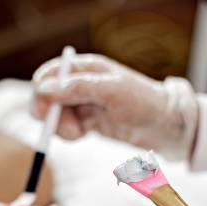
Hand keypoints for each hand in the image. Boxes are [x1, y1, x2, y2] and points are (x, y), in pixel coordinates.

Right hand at [32, 53, 197, 159]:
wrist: (165, 126)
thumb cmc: (144, 102)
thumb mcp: (112, 92)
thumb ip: (79, 88)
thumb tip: (44, 89)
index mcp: (87, 68)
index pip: (49, 74)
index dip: (41, 91)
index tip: (45, 111)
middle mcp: (82, 83)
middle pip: (47, 96)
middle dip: (50, 113)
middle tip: (66, 127)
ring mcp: (85, 103)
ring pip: (56, 115)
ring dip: (61, 126)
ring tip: (80, 133)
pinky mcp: (89, 121)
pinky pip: (68, 127)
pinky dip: (70, 133)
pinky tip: (84, 135)